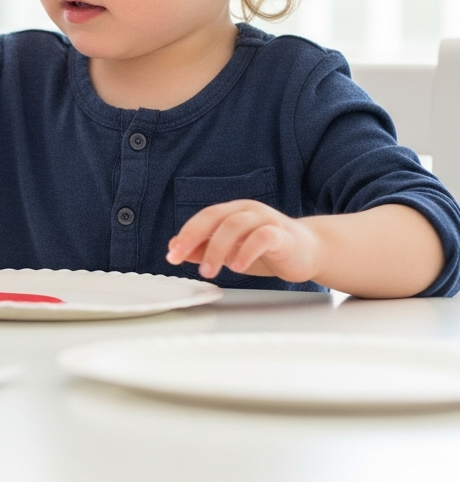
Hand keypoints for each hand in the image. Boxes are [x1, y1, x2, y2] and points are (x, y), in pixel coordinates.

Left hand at [166, 199, 322, 282]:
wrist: (310, 250)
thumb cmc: (268, 249)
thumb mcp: (231, 250)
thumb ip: (204, 248)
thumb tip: (175, 248)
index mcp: (233, 212)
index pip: (203, 218)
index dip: (186, 235)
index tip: (172, 255)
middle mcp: (247, 211)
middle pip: (215, 217)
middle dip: (193, 237)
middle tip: (180, 258)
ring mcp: (266, 220)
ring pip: (235, 226)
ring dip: (217, 248)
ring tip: (209, 270)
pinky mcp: (283, 235)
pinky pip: (262, 237)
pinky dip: (246, 251)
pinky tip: (237, 266)